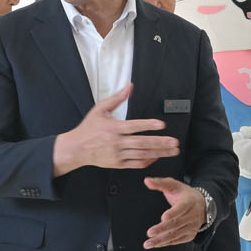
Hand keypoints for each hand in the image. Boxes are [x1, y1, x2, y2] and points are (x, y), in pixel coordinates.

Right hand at [52, 84, 178, 172]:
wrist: (76, 149)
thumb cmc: (88, 129)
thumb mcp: (100, 109)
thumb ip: (117, 98)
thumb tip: (129, 86)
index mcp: (113, 128)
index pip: (134, 126)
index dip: (148, 125)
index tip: (161, 124)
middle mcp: (116, 142)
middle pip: (142, 143)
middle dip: (160, 143)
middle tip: (174, 142)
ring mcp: (118, 154)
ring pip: (142, 155)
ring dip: (159, 153)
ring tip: (172, 150)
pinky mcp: (118, 164)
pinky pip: (137, 164)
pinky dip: (149, 161)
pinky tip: (157, 156)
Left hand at [143, 177, 206, 248]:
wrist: (202, 205)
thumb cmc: (184, 194)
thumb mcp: (174, 185)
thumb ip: (160, 183)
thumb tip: (147, 180)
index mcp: (189, 201)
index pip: (181, 208)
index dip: (173, 213)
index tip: (163, 217)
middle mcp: (193, 215)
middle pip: (176, 223)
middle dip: (162, 229)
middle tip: (150, 232)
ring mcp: (192, 227)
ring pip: (175, 234)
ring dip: (161, 240)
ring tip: (148, 243)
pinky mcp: (190, 235)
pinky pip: (176, 240)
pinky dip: (165, 243)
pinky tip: (155, 244)